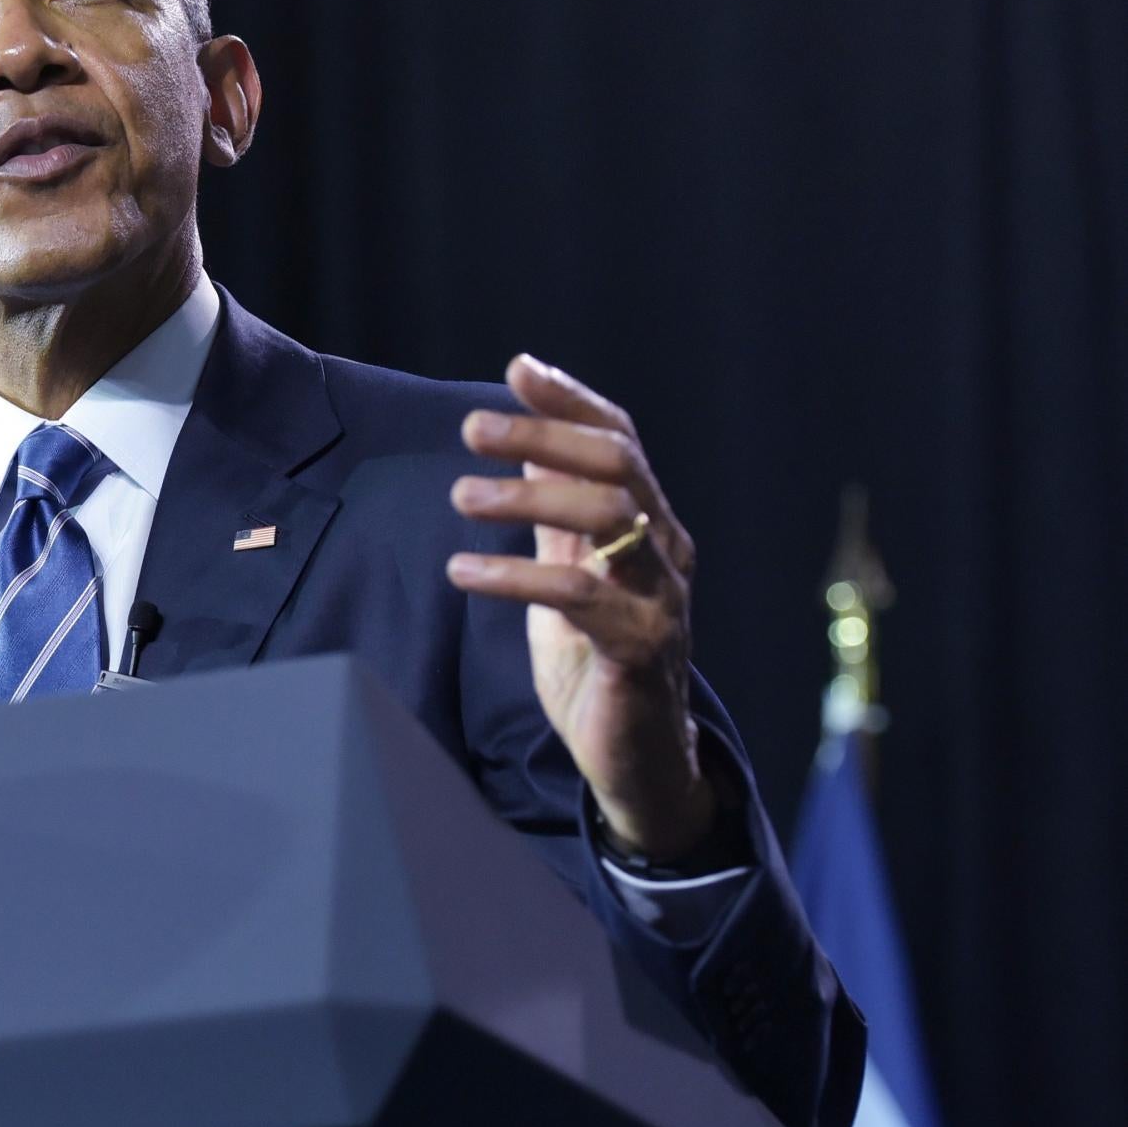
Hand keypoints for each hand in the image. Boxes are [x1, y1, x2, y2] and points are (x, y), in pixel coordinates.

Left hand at [443, 355, 721, 862]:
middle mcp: (666, 550)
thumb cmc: (597, 656)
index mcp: (650, 523)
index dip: (572, 400)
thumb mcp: (569, 569)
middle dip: (545, 436)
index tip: (519, 369)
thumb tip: (527, 441)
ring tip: (461, 496)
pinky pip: (580, 598)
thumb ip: (555, 511)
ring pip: (609, 519)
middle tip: (471, 429)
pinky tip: (461, 572)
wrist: (636, 756)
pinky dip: (515, 578)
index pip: (621, 439)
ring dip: (528, 498)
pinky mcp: (642, 648)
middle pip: (618, 465)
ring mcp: (662, 598)